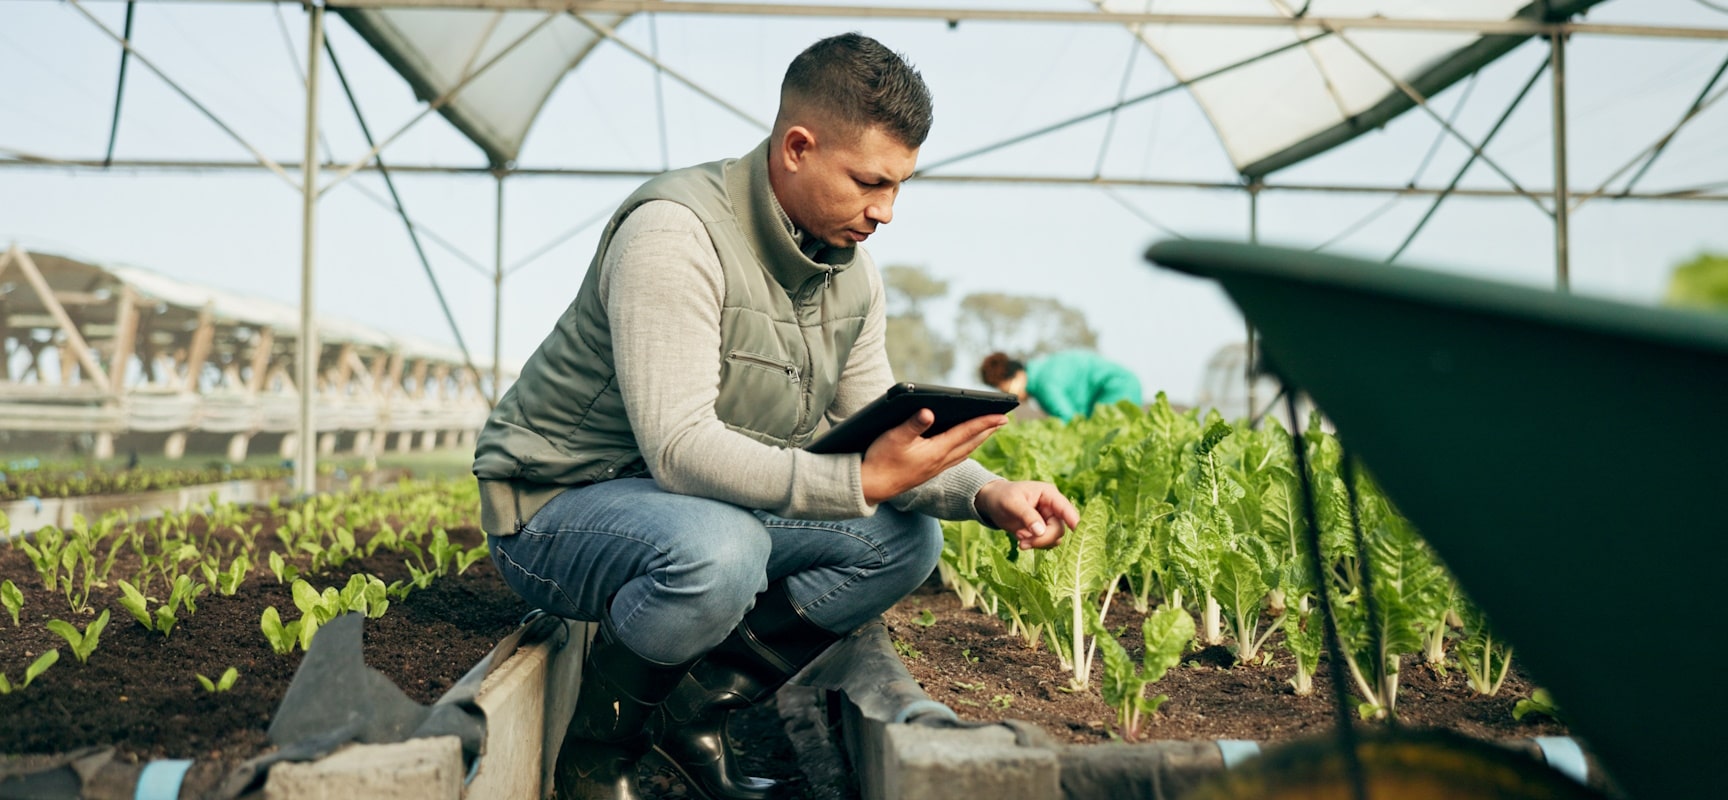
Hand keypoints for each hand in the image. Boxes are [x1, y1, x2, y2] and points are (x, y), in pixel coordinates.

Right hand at [860, 409, 1007, 504]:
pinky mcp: (929, 472)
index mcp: (936, 451)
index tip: (1003, 415)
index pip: (967, 432)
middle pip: (971, 443)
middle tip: (1003, 419)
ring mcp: (936, 468)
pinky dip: (966, 449)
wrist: (871, 486)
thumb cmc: (881, 460)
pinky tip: (964, 448)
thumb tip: (929, 412)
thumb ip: (913, 424)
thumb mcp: (894, 437)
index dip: (986, 422)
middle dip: (988, 430)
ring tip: (988, 430)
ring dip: (979, 440)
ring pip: (965, 451)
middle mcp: (940, 461)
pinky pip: (956, 458)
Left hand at [973, 480, 1077, 550]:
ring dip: (1037, 543)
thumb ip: (1027, 516)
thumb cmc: (1002, 496)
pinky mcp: (1042, 531)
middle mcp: (1052, 508)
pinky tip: (1020, 539)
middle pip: (1059, 529)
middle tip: (1022, 542)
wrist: (992, 503)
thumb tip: (1041, 531)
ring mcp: (1048, 520)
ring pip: (1054, 539)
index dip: (1073, 520)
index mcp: (1049, 495)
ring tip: (1019, 539)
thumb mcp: (1012, 503)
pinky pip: (1046, 543)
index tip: (1076, 529)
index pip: (1065, 508)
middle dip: (1042, 539)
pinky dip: (1034, 545)